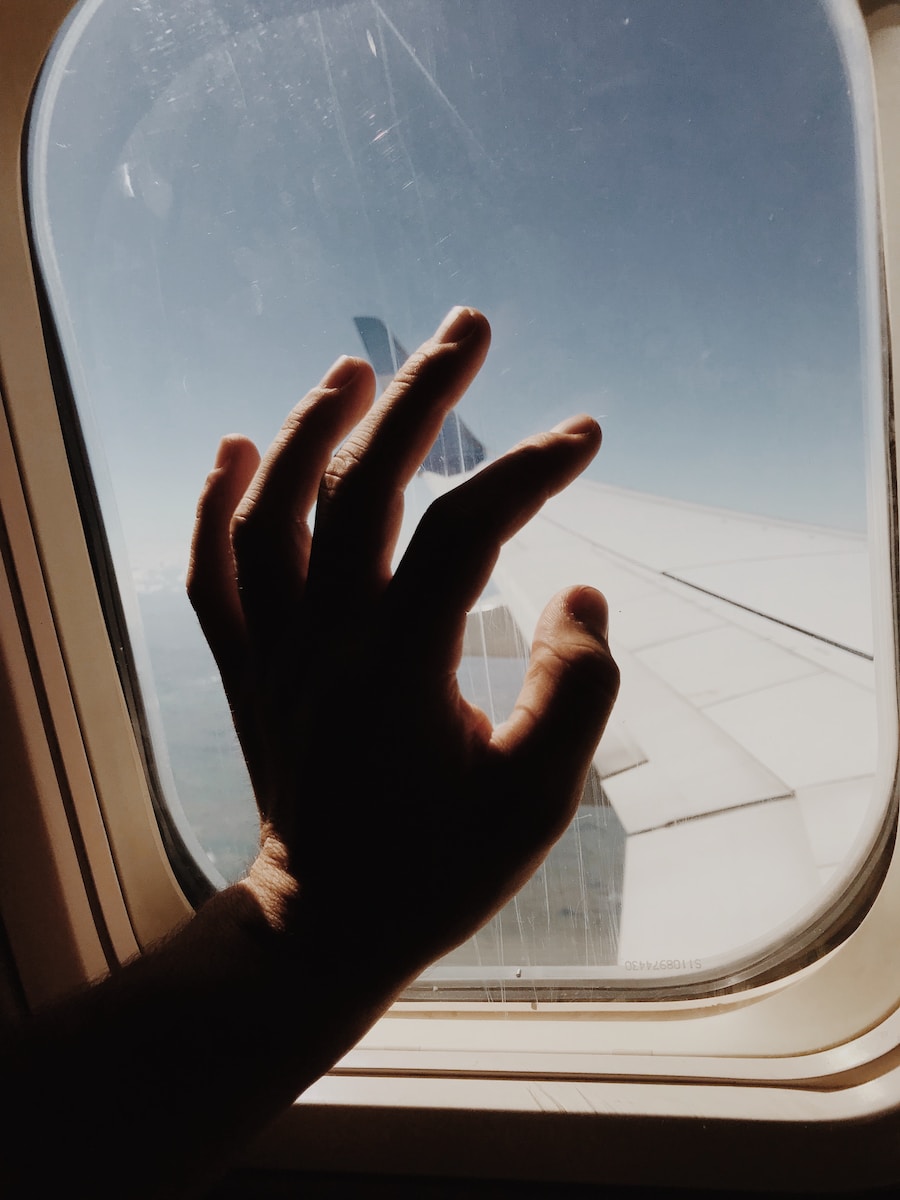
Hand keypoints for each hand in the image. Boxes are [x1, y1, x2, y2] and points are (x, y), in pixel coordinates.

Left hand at [187, 307, 618, 986]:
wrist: (328, 927)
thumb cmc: (439, 868)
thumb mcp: (539, 799)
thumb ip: (575, 689)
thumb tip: (583, 592)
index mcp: (399, 669)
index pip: (460, 532)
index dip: (526, 469)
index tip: (584, 435)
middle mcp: (323, 643)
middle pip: (360, 487)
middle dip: (421, 397)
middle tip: (467, 326)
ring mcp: (272, 653)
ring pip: (272, 514)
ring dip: (310, 428)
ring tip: (357, 367)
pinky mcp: (245, 670)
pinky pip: (213, 573)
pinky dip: (214, 505)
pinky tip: (236, 446)